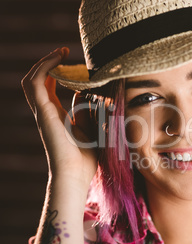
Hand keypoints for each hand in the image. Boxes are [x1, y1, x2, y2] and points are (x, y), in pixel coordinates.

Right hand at [21, 48, 96, 188]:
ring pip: (32, 80)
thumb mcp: (91, 130)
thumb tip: (87, 95)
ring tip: (60, 52)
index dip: (56, 72)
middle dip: (49, 64)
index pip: (49, 88)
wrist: (75, 174)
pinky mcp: (42, 113)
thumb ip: (86, 113)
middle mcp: (46, 112)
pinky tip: (58, 60)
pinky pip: (35, 84)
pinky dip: (43, 68)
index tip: (70, 60)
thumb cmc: (85, 158)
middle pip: (38, 81)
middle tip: (64, 52)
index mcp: (56, 116)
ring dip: (44, 63)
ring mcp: (42, 112)